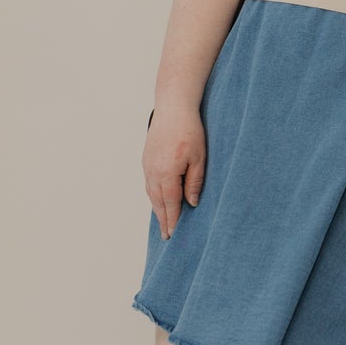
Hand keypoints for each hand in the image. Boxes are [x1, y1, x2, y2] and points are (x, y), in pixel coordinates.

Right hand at [144, 101, 206, 239]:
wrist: (173, 107)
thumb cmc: (189, 130)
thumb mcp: (199, 157)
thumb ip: (194, 182)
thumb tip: (191, 203)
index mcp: (167, 173)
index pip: (170, 204)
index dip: (173, 220)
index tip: (174, 235)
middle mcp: (153, 172)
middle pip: (158, 202)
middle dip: (163, 220)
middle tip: (166, 237)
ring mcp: (148, 165)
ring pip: (151, 194)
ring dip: (157, 209)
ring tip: (163, 223)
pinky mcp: (146, 159)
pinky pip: (149, 183)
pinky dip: (153, 196)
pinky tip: (158, 200)